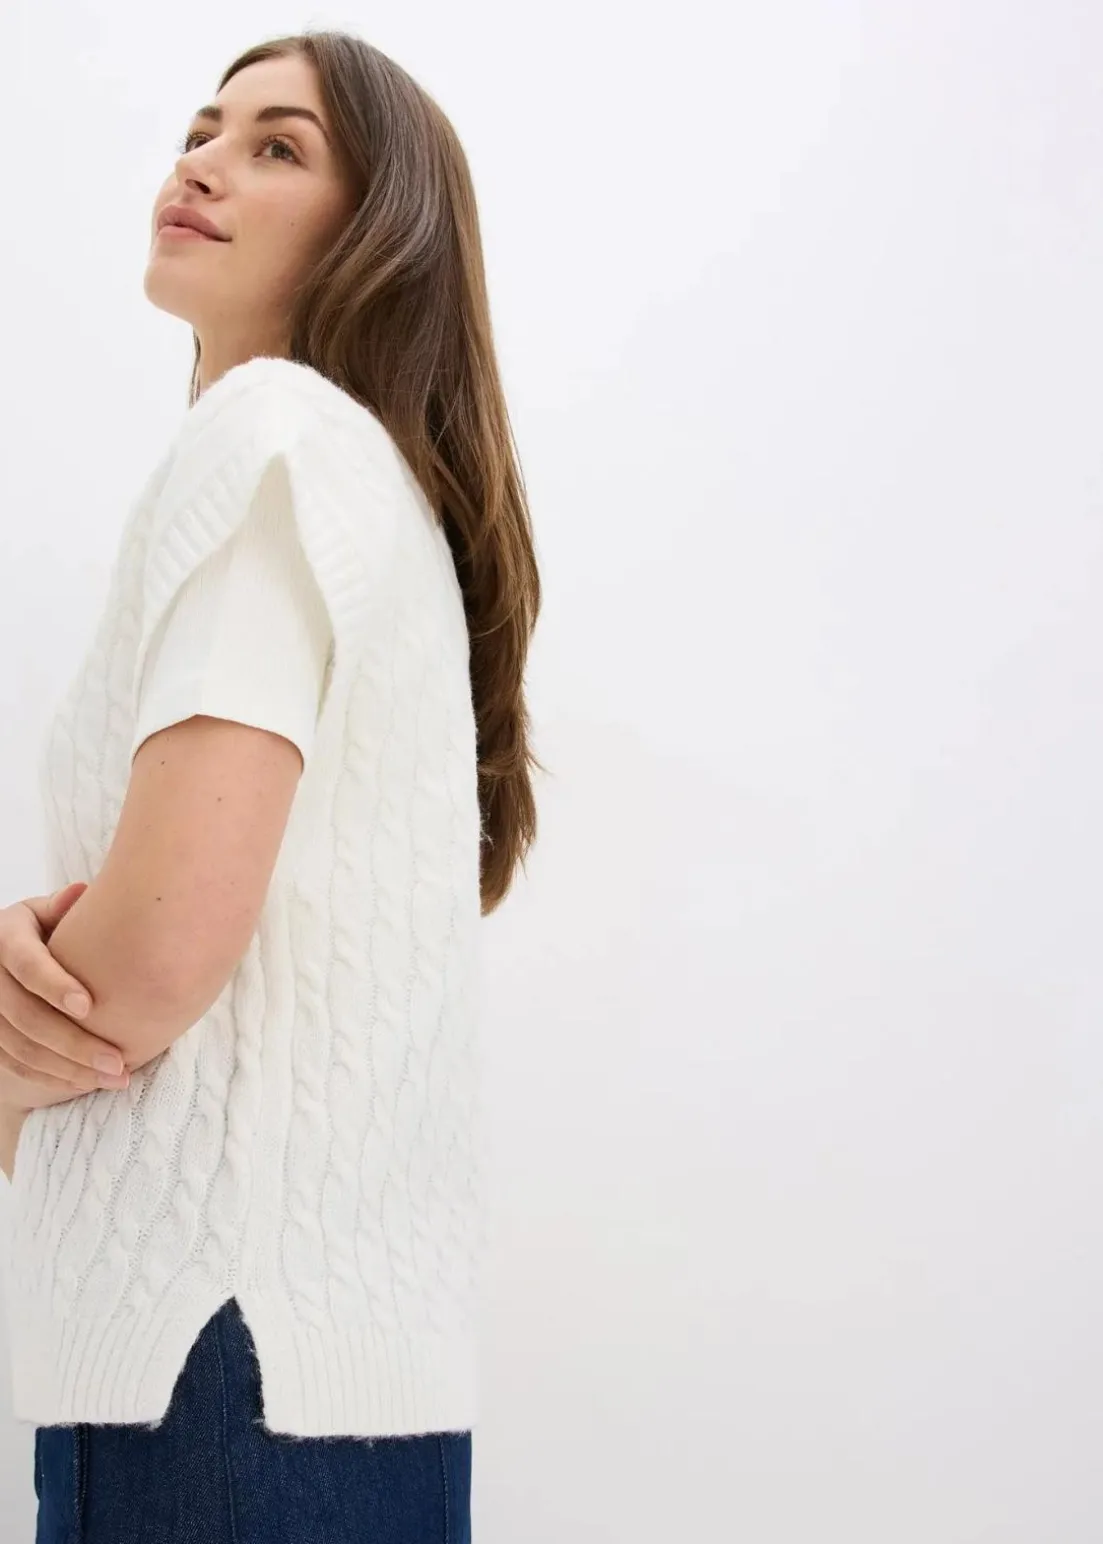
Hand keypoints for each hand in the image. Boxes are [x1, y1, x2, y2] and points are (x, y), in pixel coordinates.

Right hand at [0, 882, 129, 1112]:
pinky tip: (87, 1083)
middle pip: (24, 1016)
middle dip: (73, 1043)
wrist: (14, 954)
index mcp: (5, 936)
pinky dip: (51, 1078)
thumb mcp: (49, 912)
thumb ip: (64, 908)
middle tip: (117, 1062)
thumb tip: (80, 892)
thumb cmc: (48, 929)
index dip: (53, 985)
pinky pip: (15, 1065)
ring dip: (68, 1070)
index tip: (89, 1006)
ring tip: (114, 1078)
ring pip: (19, 1049)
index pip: (25, 963)